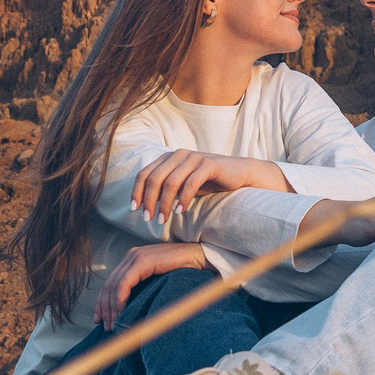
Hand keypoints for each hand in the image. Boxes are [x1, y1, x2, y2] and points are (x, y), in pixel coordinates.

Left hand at [94, 242, 210, 328]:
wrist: (200, 258)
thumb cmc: (184, 272)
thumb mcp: (158, 281)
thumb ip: (144, 287)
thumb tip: (131, 309)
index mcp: (133, 259)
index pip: (111, 282)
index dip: (103, 302)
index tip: (100, 319)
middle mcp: (131, 255)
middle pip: (109, 284)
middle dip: (104, 308)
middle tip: (105, 326)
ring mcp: (136, 257)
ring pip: (114, 285)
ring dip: (112, 307)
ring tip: (113, 323)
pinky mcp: (143, 261)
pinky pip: (124, 283)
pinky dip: (120, 299)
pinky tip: (121, 312)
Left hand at [131, 151, 287, 225]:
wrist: (239, 174)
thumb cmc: (209, 181)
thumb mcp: (184, 184)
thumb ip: (167, 189)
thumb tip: (146, 204)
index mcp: (169, 157)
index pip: (145, 173)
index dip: (137, 192)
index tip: (135, 210)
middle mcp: (179, 154)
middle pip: (154, 178)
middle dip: (149, 200)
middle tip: (149, 219)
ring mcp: (194, 158)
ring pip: (171, 182)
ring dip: (164, 204)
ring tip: (164, 220)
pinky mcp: (208, 164)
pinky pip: (191, 183)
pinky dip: (183, 199)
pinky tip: (180, 212)